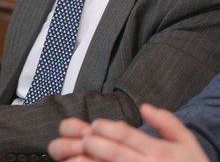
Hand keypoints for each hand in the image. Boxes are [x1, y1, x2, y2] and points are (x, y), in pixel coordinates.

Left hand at [48, 104, 209, 161]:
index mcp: (158, 151)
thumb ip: (168, 123)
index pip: (127, 135)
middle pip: (115, 152)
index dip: (107, 128)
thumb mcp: (187, 143)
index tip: (94, 124)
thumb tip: (146, 107)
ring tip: (76, 156)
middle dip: (95, 143)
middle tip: (82, 138)